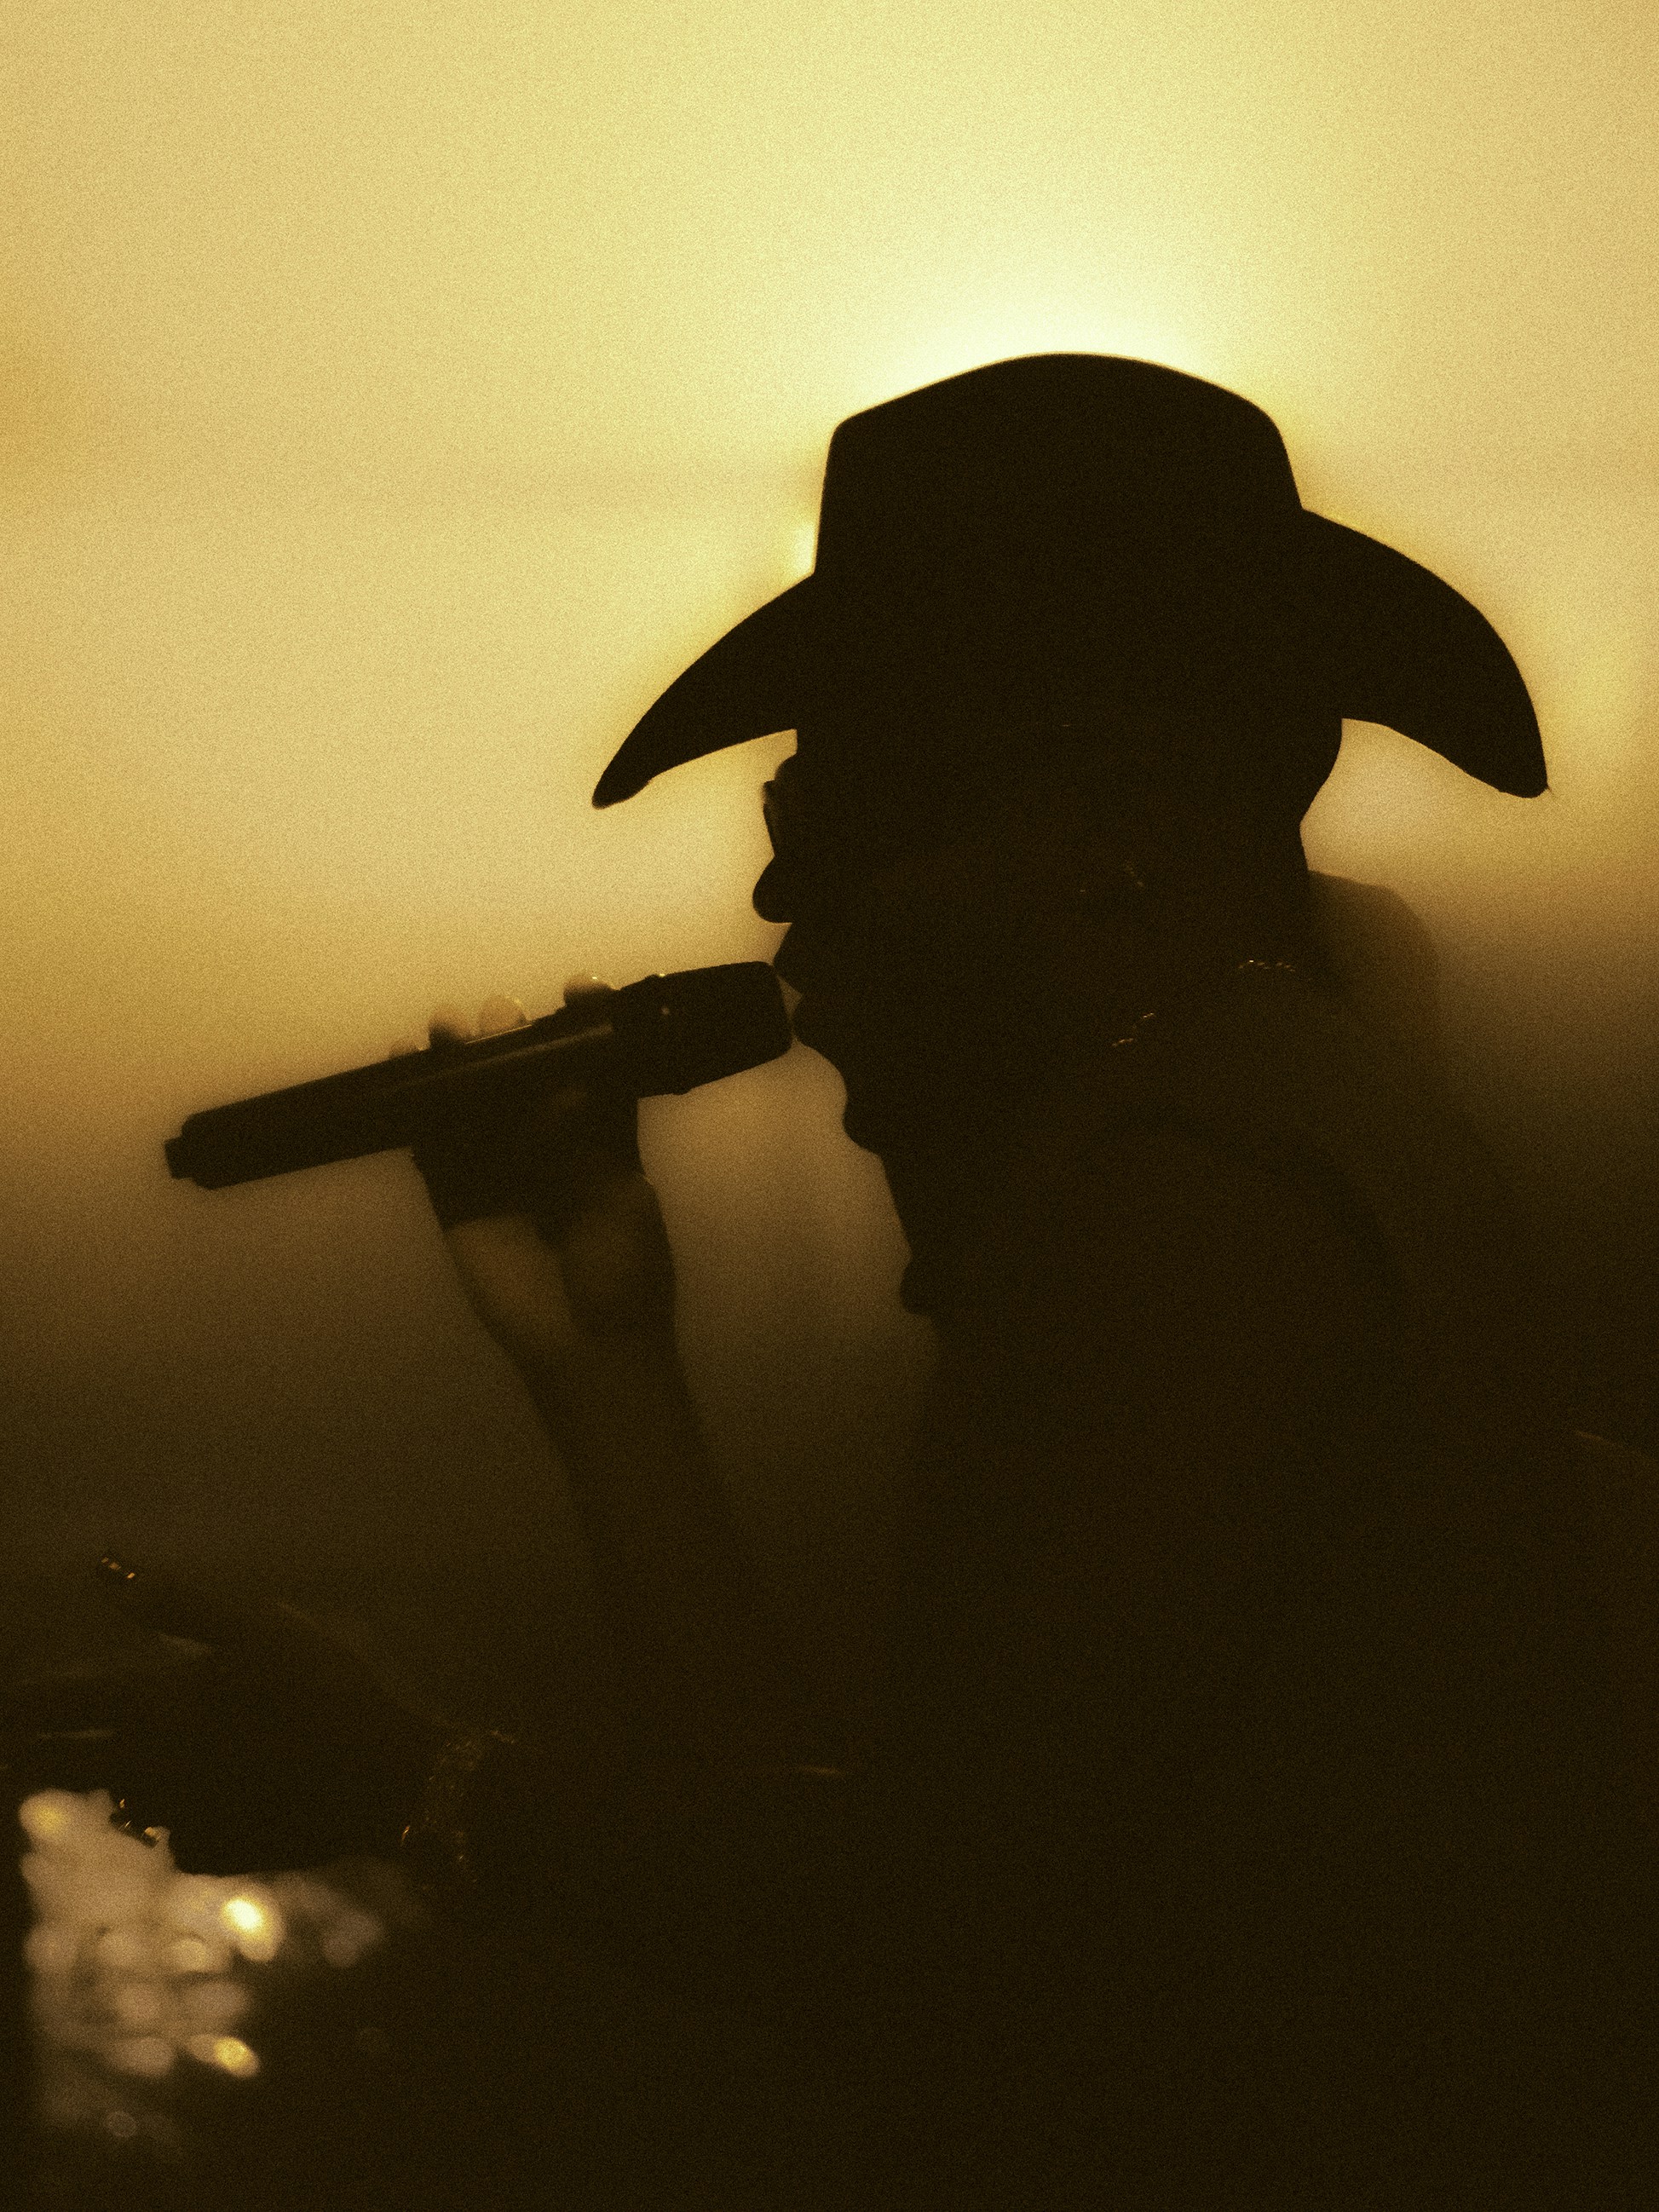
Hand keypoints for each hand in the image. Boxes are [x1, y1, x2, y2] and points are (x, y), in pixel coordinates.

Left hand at [0, 1556, 442, 1873]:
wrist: (384, 1778)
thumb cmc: (322, 1685)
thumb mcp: (255, 1624)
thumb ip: (173, 1599)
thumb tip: (101, 1568)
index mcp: (154, 1705)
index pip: (58, 1706)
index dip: (21, 1706)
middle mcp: (149, 1769)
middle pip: (62, 1770)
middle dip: (31, 1759)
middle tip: (8, 1754)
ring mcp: (177, 1818)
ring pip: (120, 1803)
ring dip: (110, 1786)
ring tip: (110, 1771)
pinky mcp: (213, 1852)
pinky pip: (177, 1832)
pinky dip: (182, 1814)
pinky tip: (217, 1796)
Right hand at [410, 978, 677, 1374]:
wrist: (587, 1344)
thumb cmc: (624, 1270)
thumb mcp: (622, 1194)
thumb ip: (589, 1139)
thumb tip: (558, 1085)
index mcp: (603, 1134)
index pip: (592, 1063)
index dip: (585, 1022)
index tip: (580, 988)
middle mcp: (549, 1138)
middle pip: (524, 1069)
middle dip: (511, 1032)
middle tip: (501, 1020)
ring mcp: (499, 1161)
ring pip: (473, 1093)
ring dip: (459, 1053)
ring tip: (446, 1026)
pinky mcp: (456, 1190)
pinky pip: (432, 1136)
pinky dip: (416, 1099)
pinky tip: (405, 1059)